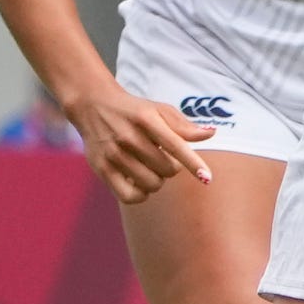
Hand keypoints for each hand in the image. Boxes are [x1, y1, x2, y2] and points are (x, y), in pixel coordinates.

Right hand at [67, 76, 218, 206]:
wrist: (92, 105)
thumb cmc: (134, 111)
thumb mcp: (159, 110)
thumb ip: (183, 126)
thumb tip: (211, 133)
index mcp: (146, 119)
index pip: (175, 145)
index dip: (193, 163)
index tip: (207, 178)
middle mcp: (129, 137)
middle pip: (167, 170)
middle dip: (171, 167)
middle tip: (162, 156)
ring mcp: (114, 154)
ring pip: (151, 184)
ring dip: (157, 180)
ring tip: (149, 167)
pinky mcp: (102, 169)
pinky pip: (130, 197)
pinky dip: (141, 194)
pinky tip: (139, 182)